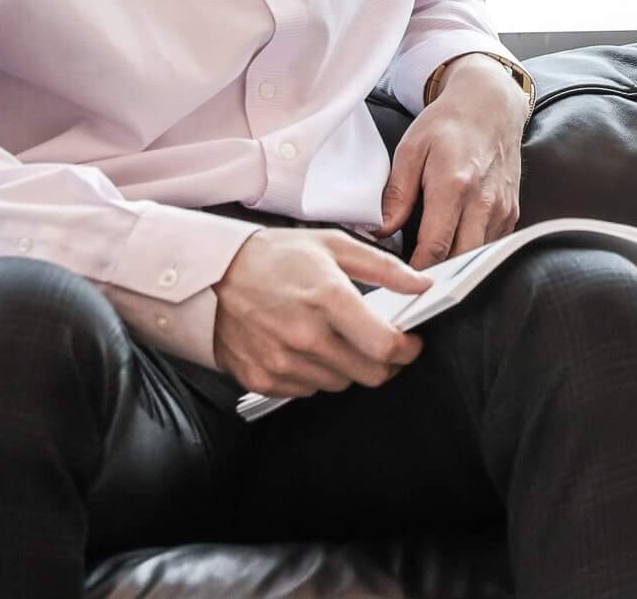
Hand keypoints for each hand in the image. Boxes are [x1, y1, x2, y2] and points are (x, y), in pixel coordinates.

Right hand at [211, 228, 430, 398]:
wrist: (213, 273)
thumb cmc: (275, 256)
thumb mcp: (334, 246)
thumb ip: (385, 268)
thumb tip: (423, 284)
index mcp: (328, 299)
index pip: (384, 346)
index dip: (407, 350)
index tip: (411, 344)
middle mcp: (305, 336)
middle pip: (369, 374)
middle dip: (384, 362)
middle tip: (380, 344)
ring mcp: (281, 362)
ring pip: (340, 384)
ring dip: (348, 367)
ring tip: (334, 338)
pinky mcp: (261, 378)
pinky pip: (307, 390)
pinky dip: (315, 374)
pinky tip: (306, 348)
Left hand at [380, 53, 529, 268]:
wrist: (491, 105)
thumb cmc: (448, 124)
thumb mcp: (411, 150)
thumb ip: (397, 194)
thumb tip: (382, 231)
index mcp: (454, 186)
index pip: (435, 247)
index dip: (416, 270)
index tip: (399, 280)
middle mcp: (483, 201)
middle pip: (460, 259)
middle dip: (437, 275)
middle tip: (412, 282)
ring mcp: (501, 208)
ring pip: (479, 256)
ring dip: (456, 265)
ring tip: (432, 268)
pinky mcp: (511, 211)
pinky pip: (491, 244)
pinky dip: (473, 251)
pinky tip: (454, 246)